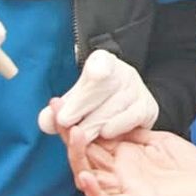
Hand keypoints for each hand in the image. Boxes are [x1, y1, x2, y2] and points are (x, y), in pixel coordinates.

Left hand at [38, 49, 158, 140]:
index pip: (97, 66)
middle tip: (65, 123)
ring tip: (80, 134)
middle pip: (100, 89)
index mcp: (103, 61)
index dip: (89, 81)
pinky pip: (130, 118)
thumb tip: (46, 121)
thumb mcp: (72, 101)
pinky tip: (104, 133)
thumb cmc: (92, 102)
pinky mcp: (148, 107)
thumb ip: (57, 110)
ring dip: (93, 124)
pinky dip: (115, 127)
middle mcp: (124, 71)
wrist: (122, 104)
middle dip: (79, 108)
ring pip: (113, 107)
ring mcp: (138, 89)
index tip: (70, 104)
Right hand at [65, 125, 195, 195]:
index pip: (90, 139)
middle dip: (68, 135)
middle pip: (83, 155)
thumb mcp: (157, 138)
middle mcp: (118, 172)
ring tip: (75, 135)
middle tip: (60, 114)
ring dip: (78, 158)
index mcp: (122, 155)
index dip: (73, 123)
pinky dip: (93, 190)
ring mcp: (124, 187)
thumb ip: (133, 131)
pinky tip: (85, 175)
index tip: (59, 104)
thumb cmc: (187, 165)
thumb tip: (110, 116)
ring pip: (88, 177)